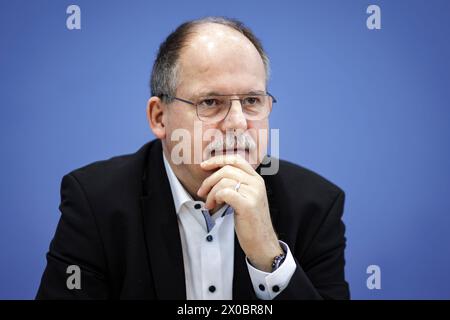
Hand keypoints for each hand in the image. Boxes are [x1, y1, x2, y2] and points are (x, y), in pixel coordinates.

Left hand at [197, 154, 282, 271]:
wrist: (261, 242)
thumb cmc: (250, 222)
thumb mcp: (245, 198)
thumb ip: (236, 185)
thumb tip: (214, 175)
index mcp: (256, 179)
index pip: (236, 159)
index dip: (218, 159)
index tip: (204, 165)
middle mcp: (257, 183)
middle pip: (226, 170)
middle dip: (209, 180)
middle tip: (202, 192)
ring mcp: (254, 193)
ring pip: (223, 182)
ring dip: (211, 193)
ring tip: (209, 205)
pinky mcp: (247, 205)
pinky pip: (225, 192)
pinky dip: (215, 198)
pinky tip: (214, 207)